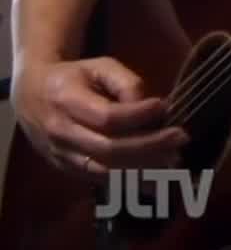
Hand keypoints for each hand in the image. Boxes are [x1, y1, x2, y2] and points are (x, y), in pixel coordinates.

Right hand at [12, 57, 187, 182]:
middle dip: (149, 146)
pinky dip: (127, 182)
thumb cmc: (74, 77)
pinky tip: (154, 180)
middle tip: (180, 137)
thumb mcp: (99, 66)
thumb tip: (150, 107)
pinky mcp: (65, 168)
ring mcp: (61, 154)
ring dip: (142, 170)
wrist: (31, 95)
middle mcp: (60, 132)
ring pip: (104, 170)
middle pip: (108, 148)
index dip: (138, 114)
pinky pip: (98, 180)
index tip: (164, 105)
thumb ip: (126, 82)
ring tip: (173, 162)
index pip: (106, 116)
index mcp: (66, 101)